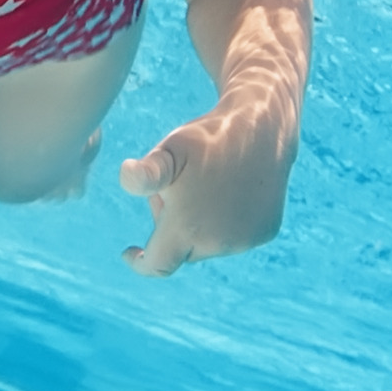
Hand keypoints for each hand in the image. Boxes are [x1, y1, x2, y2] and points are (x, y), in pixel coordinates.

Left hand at [118, 102, 290, 274]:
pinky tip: (227, 192)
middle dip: (172, 228)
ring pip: (209, 244)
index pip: (157, 265)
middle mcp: (219, 243)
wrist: (261, 125)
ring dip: (199, 228)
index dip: (140, 263)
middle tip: (177, 188)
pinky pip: (235, 236)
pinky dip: (225, 223)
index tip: (128, 253)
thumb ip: (145, 174)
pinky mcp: (265, 232)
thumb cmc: (207, 139)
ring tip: (204, 186)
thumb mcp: (170, 150)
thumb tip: (126, 176)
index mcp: (188, 230)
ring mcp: (246, 240)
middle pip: (182, 250)